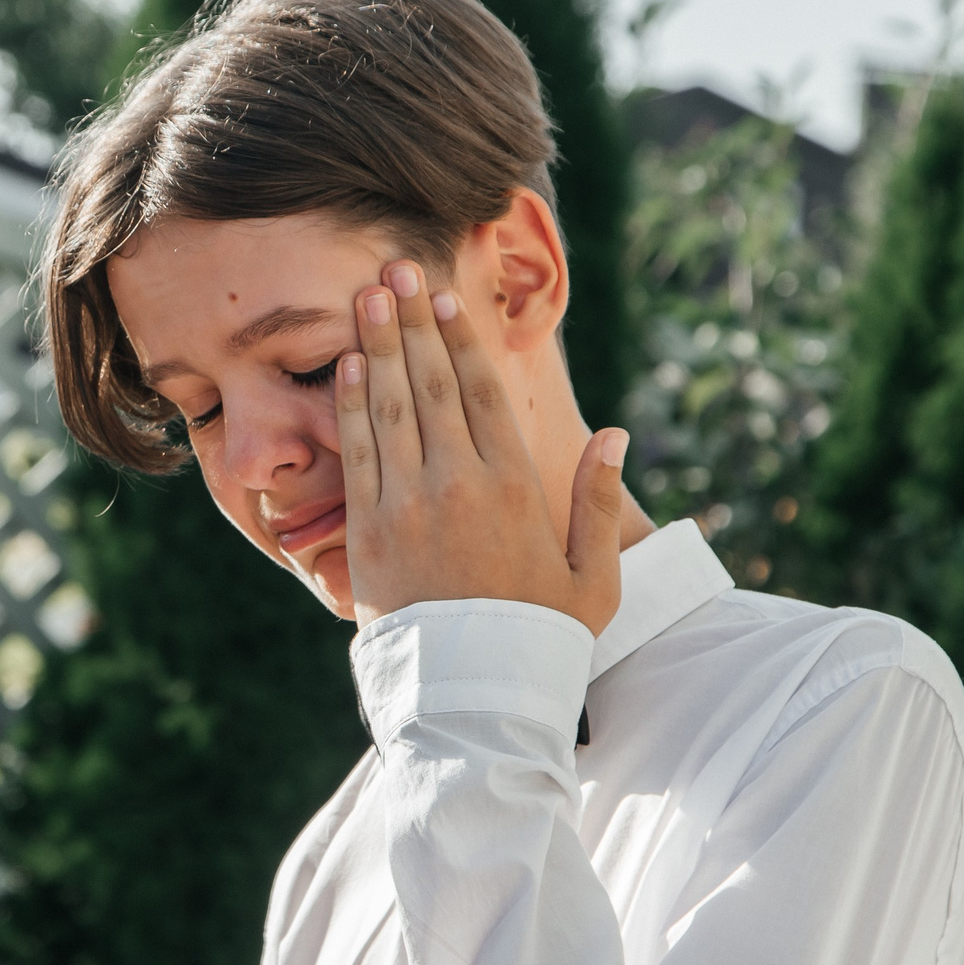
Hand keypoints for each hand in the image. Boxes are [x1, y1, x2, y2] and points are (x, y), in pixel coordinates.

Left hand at [334, 259, 628, 632]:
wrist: (474, 695)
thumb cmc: (541, 634)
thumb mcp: (593, 574)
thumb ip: (598, 499)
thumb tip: (617, 433)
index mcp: (514, 484)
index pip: (482, 392)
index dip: (459, 339)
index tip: (444, 297)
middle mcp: (458, 482)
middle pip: (431, 383)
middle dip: (413, 320)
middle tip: (396, 269)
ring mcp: (408, 503)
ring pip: (389, 406)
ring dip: (377, 346)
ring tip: (367, 297)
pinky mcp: (369, 529)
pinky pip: (358, 451)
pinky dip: (350, 402)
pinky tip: (346, 364)